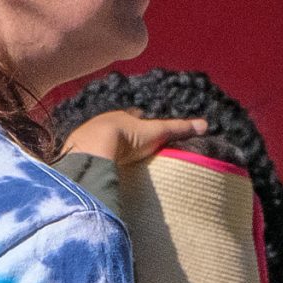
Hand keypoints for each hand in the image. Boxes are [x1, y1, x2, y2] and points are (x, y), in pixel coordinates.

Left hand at [63, 108, 205, 165]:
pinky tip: (98, 166)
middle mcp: (104, 122)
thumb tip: (205, 124)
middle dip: (123, 133)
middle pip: (116, 126)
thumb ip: (178, 129)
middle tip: (131, 144)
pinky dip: (94, 157)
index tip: (147, 128)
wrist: (94, 147)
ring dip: (106, 145)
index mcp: (123, 116)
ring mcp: (88, 135)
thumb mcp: (156, 132)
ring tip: (115, 158)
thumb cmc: (127, 136)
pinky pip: (87, 152)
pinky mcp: (77, 151)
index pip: (135, 116)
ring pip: (100, 138)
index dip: (141, 121)